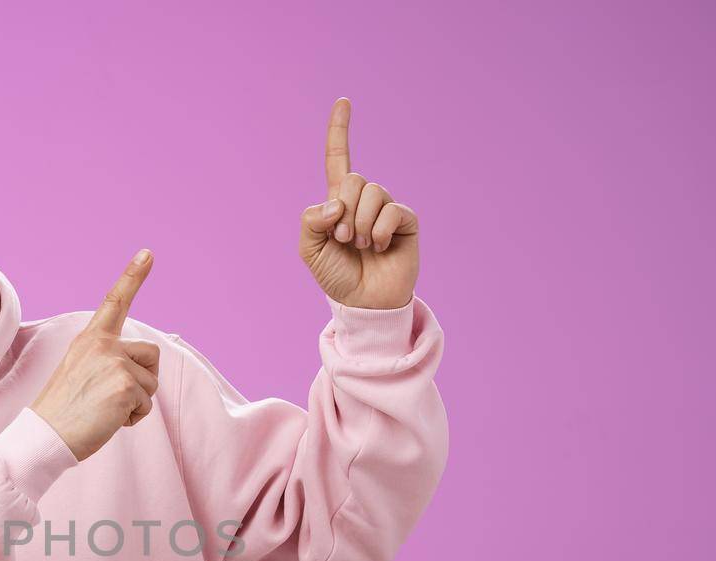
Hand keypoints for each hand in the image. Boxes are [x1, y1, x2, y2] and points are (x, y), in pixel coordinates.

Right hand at [31, 250, 161, 461]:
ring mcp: (115, 363)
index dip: (133, 276)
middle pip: (151, 354)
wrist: (45, 435)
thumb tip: (139, 371)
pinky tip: (109, 420)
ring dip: (136, 402)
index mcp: (90, 339)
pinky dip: (134, 418)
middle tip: (111, 398)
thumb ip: (108, 362)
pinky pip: (147, 403)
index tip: (148, 253)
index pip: (114, 302)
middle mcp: (103, 345)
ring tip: (105, 410)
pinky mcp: (125, 385)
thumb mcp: (81, 372)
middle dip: (143, 378)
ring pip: (151, 382)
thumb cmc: (62, 412)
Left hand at [298, 98, 418, 308]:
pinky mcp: (406, 220)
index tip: (343, 101)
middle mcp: (364, 199)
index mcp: (338, 201)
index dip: (340, 131)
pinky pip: (391, 210)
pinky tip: (381, 248)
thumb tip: (336, 203)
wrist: (364, 302)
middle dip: (344, 211)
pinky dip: (379, 232)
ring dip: (361, 225)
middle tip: (344, 239)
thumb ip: (311, 221)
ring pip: (372, 193)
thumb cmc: (337, 277)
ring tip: (363, 247)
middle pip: (353, 178)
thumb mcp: (310, 250)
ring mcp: (386, 208)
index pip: (338, 158)